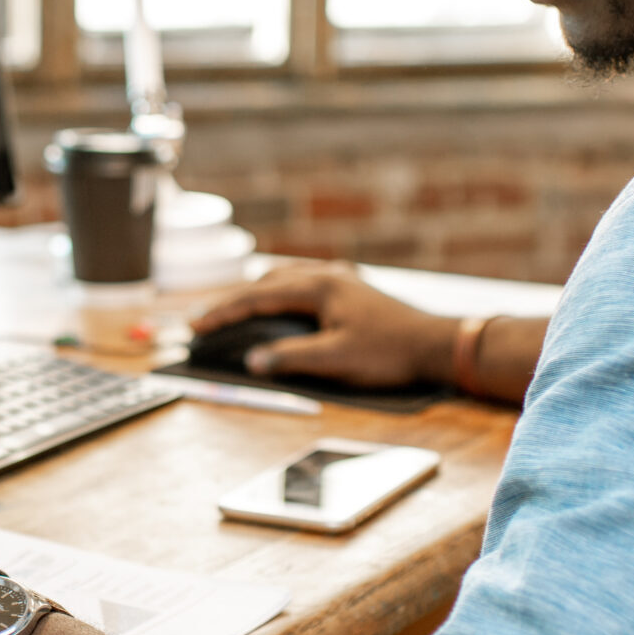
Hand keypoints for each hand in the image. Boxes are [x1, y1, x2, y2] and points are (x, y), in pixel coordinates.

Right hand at [189, 264, 455, 387]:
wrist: (437, 345)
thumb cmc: (390, 353)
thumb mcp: (336, 360)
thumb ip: (291, 358)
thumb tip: (251, 360)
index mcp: (318, 286)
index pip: (257, 298)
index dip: (223, 314)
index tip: (195, 327)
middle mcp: (327, 274)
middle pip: (266, 282)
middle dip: (234, 301)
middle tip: (206, 321)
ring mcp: (341, 279)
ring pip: (285, 279)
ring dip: (256, 294)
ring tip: (235, 311)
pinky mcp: (353, 289)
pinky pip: (304, 283)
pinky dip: (281, 293)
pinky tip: (282, 304)